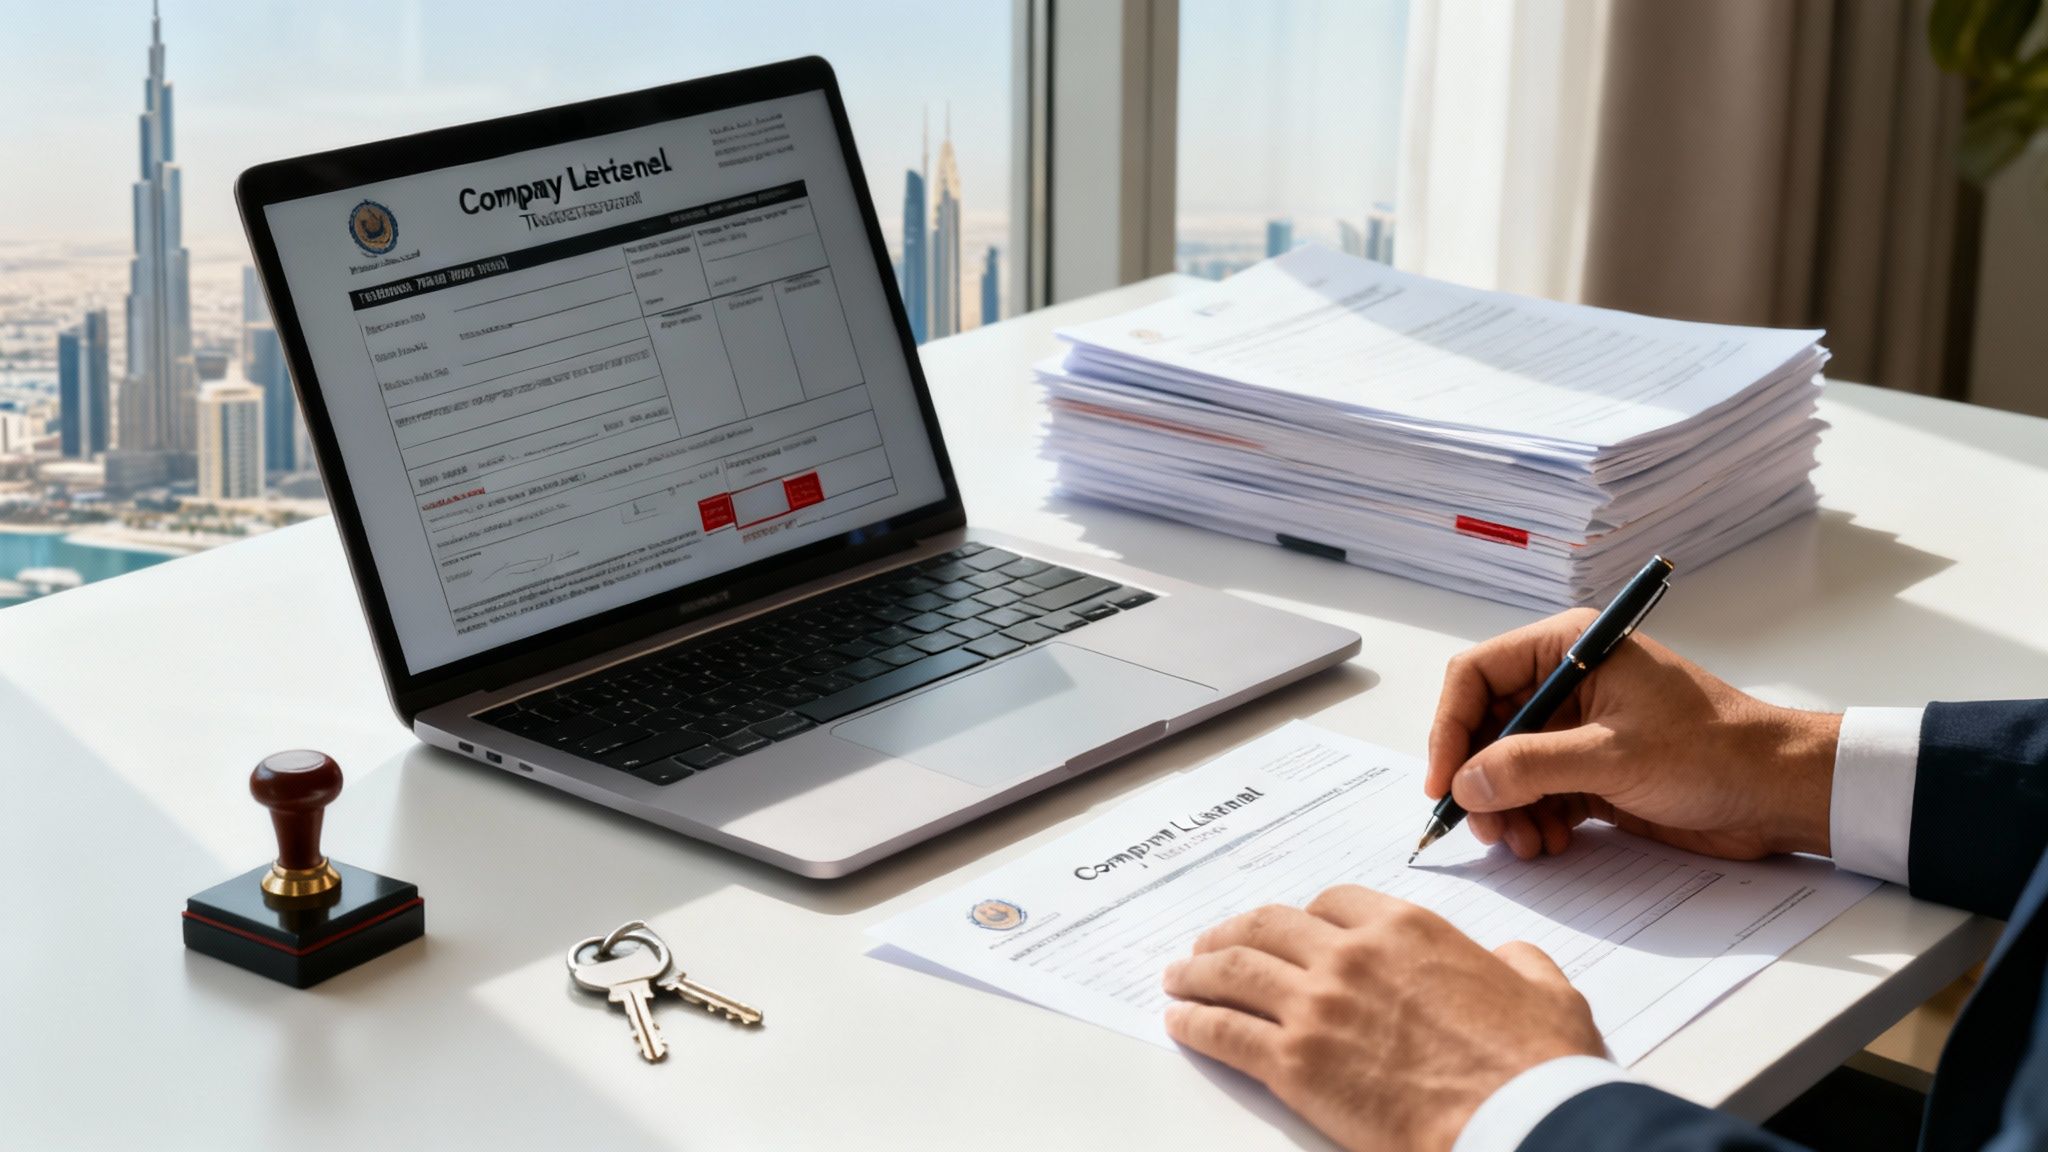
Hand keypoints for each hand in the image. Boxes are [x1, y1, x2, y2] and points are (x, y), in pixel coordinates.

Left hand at [1162, 886, 1603, 1151]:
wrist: (1520, 1120)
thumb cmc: (1537, 1065)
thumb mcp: (1546, 990)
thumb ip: (1519, 962)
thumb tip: (1513, 957)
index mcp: (1408, 929)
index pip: (1333, 901)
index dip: (1304, 915)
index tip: (1290, 928)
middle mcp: (1353, 955)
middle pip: (1269, 927)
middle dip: (1234, 934)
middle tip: (1211, 945)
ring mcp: (1318, 1006)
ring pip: (1234, 972)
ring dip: (1198, 972)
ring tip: (1179, 977)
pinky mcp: (1295, 1063)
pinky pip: (1225, 1032)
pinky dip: (1194, 1023)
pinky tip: (1179, 1021)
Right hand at [1427, 608, 1840, 860]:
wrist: (1779, 793)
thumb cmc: (1715, 752)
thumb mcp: (1614, 756)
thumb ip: (1531, 767)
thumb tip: (1465, 784)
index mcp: (1570, 649)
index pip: (1477, 676)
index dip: (1450, 728)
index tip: (1444, 782)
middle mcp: (1567, 683)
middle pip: (1486, 727)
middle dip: (1479, 780)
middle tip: (1484, 826)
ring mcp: (1579, 728)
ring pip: (1507, 767)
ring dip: (1506, 809)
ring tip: (1524, 844)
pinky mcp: (1592, 769)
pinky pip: (1538, 793)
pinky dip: (1533, 821)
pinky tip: (1550, 844)